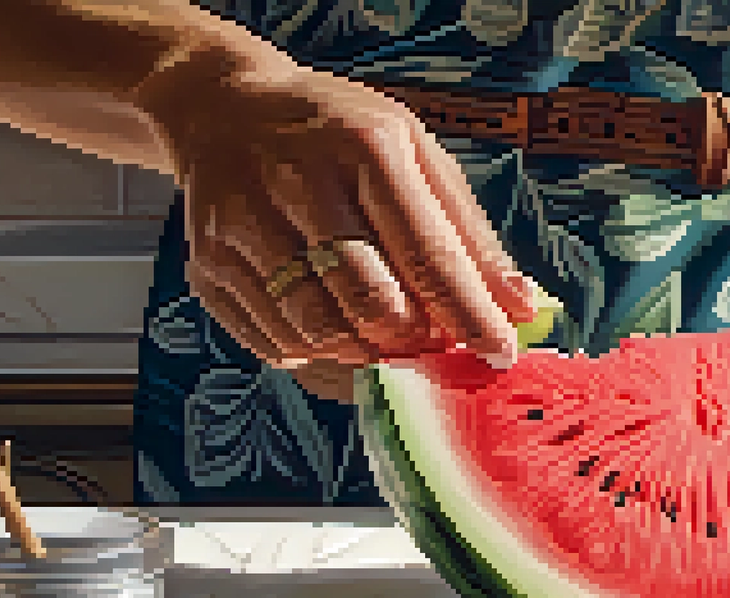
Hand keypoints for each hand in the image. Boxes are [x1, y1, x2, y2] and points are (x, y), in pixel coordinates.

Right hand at [135, 42, 535, 401]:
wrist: (222, 108)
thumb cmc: (338, 136)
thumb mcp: (415, 154)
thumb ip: (467, 234)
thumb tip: (521, 306)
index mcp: (363, 148)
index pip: (427, 253)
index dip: (469, 315)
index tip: (499, 355)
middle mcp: (296, 183)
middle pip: (370, 302)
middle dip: (416, 342)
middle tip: (437, 350)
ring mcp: (243, 228)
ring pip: (319, 332)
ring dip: (367, 356)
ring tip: (389, 343)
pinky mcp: (208, 267)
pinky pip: (276, 343)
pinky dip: (320, 356)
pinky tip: (340, 334)